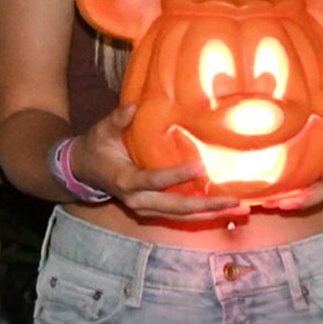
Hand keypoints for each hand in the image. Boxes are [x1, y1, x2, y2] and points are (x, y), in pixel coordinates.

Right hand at [73, 104, 246, 220]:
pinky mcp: (152, 210)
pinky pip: (179, 215)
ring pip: (181, 216)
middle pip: (176, 208)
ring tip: (239, 210)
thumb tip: (134, 107)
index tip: (202, 167)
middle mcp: (138, 200)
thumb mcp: (102, 130)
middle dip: (207, 206)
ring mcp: (146, 208)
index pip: (156, 180)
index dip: (178, 175)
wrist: (83, 170)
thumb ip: (118, 119)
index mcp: (126, 180)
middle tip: (235, 201)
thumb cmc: (95, 146)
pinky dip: (201, 213)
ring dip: (211, 214)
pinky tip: (222, 209)